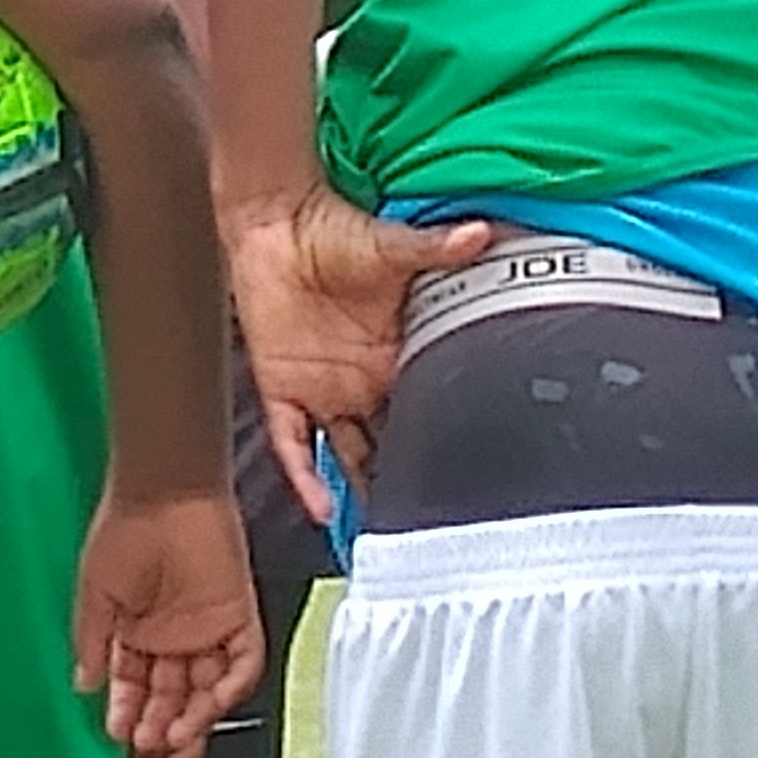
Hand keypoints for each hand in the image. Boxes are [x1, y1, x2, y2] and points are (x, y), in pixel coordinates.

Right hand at [74, 487, 262, 757]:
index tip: (115, 740)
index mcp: (138, 635)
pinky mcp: (238, 619)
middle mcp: (174, 640)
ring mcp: (207, 631)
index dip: (127, 717)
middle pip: (172, 701)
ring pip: (204, 693)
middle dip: (158, 730)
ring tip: (167, 736)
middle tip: (144, 753)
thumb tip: (85, 686)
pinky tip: (204, 707)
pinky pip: (242, 665)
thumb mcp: (95, 593)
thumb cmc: (123, 531)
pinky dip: (227, 690)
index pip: (135, 691)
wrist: (162, 493)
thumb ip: (93, 641)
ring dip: (188, 719)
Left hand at [224, 186, 494, 524]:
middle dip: (412, 480)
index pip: (432, 406)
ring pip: (348, 456)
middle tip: (438, 527)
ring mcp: (324, 390)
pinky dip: (304, 477)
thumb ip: (432, 248)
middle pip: (393, 445)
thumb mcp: (389, 246)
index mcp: (400, 355)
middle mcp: (366, 383)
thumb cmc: (335, 230)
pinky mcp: (282, 387)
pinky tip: (322, 510)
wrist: (276, 222)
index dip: (450, 440)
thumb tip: (481, 233)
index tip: (477, 475)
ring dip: (364, 491)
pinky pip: (292, 443)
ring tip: (387, 535)